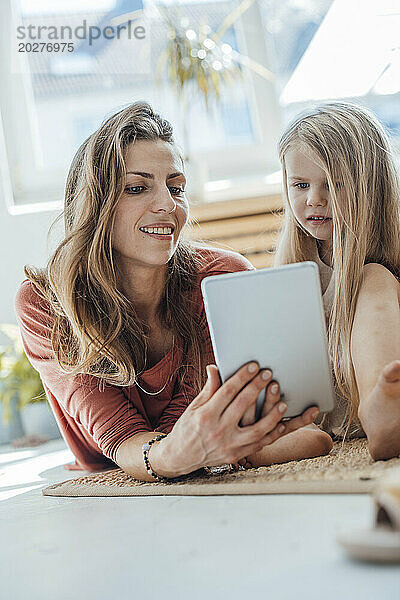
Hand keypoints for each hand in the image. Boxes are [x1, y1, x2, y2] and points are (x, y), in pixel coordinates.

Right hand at [152, 362, 318, 477]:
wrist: (181, 457)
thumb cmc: (187, 428)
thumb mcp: (194, 407)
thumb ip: (209, 388)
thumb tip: (214, 367)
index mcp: (206, 415)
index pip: (227, 391)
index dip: (242, 377)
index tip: (254, 366)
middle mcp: (218, 431)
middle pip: (242, 405)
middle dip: (257, 387)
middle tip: (269, 374)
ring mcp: (228, 445)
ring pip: (256, 430)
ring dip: (271, 415)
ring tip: (282, 401)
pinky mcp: (235, 456)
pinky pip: (257, 445)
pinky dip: (270, 435)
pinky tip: (279, 424)